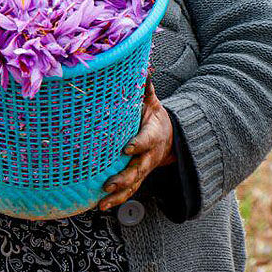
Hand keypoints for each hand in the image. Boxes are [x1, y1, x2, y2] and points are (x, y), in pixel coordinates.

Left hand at [99, 74, 173, 210]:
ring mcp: (144, 169)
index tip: (126, 148)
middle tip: (109, 183)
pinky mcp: (138, 178)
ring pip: (134, 184)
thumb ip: (145, 87)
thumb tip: (143, 65)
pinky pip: (129, 192)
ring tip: (103, 201)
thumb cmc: (154, 116)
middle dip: (124, 177)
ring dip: (119, 195)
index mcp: (154, 134)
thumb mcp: (152, 101)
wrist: (170, 138)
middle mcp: (150, 155)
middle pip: (139, 169)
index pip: (147, 140)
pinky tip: (101, 207)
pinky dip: (116, 201)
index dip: (138, 144)